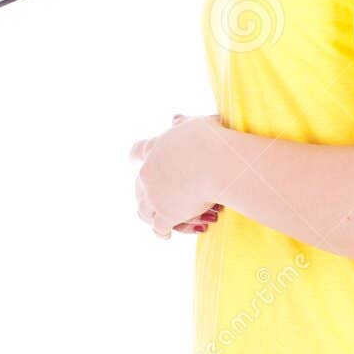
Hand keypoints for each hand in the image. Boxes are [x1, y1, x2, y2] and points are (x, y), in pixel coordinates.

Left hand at [130, 112, 223, 238]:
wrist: (218, 162)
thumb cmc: (213, 139)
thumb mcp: (196, 124)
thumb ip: (183, 124)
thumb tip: (174, 118)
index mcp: (155, 148)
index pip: (137, 151)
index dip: (137, 156)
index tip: (135, 160)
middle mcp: (148, 172)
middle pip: (138, 184)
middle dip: (144, 191)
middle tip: (149, 197)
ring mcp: (155, 195)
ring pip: (143, 210)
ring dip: (150, 215)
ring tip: (157, 221)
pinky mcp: (166, 214)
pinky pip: (159, 228)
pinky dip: (162, 232)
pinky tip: (166, 235)